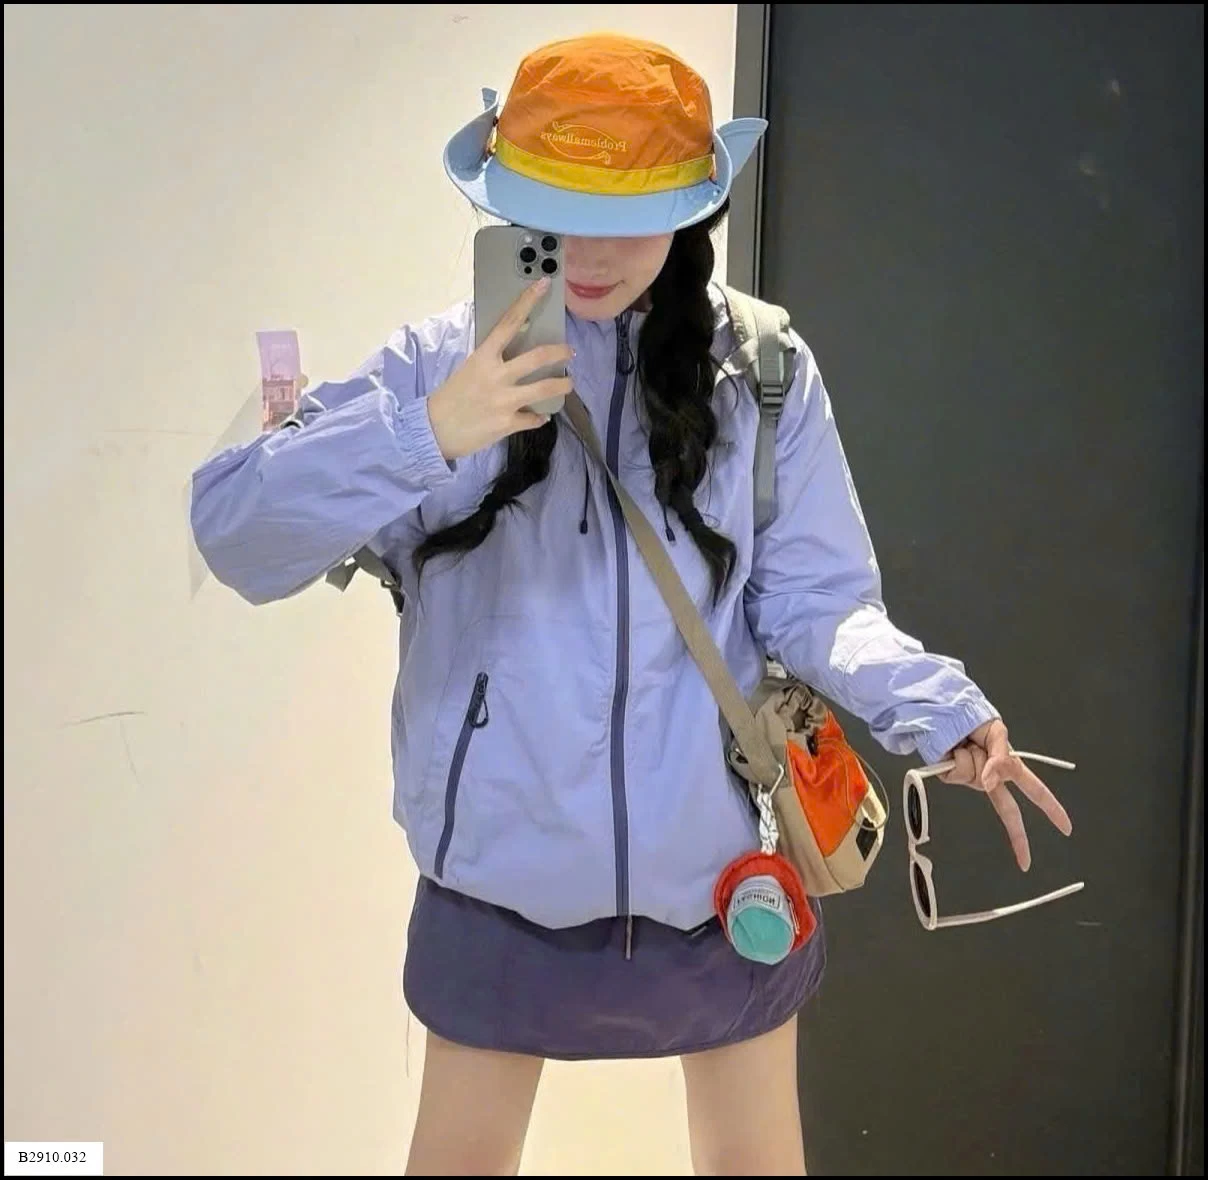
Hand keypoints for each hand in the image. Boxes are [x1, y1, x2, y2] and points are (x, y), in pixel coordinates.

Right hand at [427, 277, 573, 461]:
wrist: (435, 429)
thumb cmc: (452, 396)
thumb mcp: (470, 368)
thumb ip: (492, 359)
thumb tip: (516, 348)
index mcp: (483, 357)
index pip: (509, 322)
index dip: (528, 301)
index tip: (543, 284)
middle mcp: (496, 376)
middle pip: (537, 357)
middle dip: (560, 352)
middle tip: (570, 352)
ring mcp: (503, 400)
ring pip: (544, 388)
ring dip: (562, 385)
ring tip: (568, 383)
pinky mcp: (507, 423)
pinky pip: (534, 418)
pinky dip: (540, 417)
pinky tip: (541, 415)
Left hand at [941, 719, 1072, 871]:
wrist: (945, 711)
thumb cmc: (975, 720)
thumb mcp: (997, 732)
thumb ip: (1001, 758)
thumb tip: (991, 783)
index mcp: (1009, 767)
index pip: (1035, 790)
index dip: (1051, 808)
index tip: (1066, 828)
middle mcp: (991, 778)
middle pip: (1008, 809)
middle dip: (1018, 836)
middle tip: (1026, 863)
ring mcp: (971, 779)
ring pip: (977, 777)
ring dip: (973, 755)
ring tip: (968, 742)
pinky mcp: (951, 776)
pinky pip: (958, 771)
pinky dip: (958, 757)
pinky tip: (954, 748)